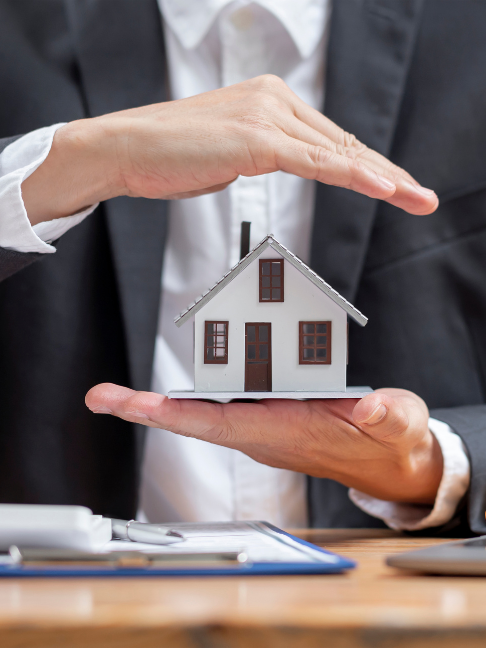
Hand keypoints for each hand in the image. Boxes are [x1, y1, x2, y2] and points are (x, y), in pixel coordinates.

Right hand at [23, 75, 437, 224]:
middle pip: (343, 143)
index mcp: (270, 100)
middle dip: (387, 174)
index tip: (393, 186)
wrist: (125, 149)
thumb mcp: (230, 154)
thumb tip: (289, 163)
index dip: (366, 166)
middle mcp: (274, 99)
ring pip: (338, 152)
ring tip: (415, 198)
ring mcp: (266, 114)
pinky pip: (315, 161)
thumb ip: (266, 154)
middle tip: (421, 196)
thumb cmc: (170, 156)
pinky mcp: (256, 136)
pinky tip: (382, 188)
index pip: (330, 140)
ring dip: (383, 178)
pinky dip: (352, 175)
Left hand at [85, 386, 442, 504]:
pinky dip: (190, 394)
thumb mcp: (398, 423)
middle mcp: (264, 432)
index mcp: (289, 431)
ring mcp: (262, 426)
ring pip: (203, 413)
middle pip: (197, 420)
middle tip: (102, 397)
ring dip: (161, 403)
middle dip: (148, 411)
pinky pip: (219, 404)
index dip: (182, 416)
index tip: (140, 407)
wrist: (387, 461)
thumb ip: (387, 414)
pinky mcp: (266, 417)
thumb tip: (370, 407)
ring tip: (116, 394)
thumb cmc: (387, 441)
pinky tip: (169, 385)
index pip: (226, 424)